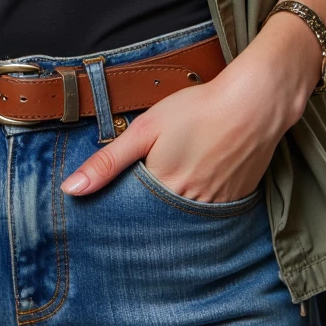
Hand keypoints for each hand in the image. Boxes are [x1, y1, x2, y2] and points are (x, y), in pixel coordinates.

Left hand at [60, 20, 317, 201]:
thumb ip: (107, 162)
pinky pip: (212, 214)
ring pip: (186, 221)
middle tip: (144, 199)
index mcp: (162, 192)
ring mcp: (217, 208)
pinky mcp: (238, 201)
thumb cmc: (197, 109)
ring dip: (175, 213)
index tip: (110, 212)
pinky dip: (201, 206)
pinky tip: (199, 183)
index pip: (133, 218)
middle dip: (148, 219)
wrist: (255, 103)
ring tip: (172, 190)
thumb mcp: (145, 129)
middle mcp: (190, 209)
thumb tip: (70, 189)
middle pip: (160, 223)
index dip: (122, 213)